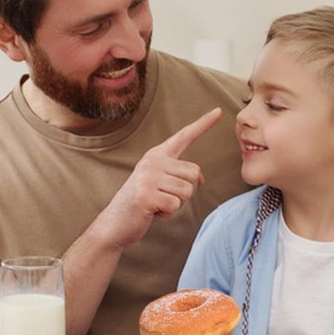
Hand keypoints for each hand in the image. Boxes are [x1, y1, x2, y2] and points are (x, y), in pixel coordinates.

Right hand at [96, 108, 222, 248]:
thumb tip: (201, 179)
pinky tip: (152, 212)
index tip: (219, 111)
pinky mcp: (146, 195)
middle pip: (194, 173)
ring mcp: (148, 177)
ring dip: (176, 204)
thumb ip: (178, 175)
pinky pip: (175, 205)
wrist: (114, 223)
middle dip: (184, 191)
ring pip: (187, 191)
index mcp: (155, 155)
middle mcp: (152, 162)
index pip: (183, 137)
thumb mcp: (158, 183)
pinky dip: (167, 214)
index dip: (203, 124)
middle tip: (162, 197)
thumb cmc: (140, 203)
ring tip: (156, 204)